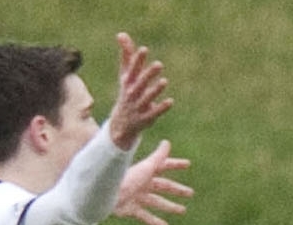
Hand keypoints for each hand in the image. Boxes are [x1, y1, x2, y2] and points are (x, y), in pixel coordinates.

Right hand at [107, 32, 172, 150]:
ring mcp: (138, 107)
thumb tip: (121, 34)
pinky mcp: (146, 118)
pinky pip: (154, 112)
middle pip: (140, 83)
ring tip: (165, 81)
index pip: (132, 69)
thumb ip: (127, 55)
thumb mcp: (126, 74)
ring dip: (155, 91)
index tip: (144, 49)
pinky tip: (170, 101)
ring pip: (147, 98)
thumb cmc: (127, 91)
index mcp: (128, 82)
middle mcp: (132, 94)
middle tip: (159, 64)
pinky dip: (161, 108)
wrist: (121, 122)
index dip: (138, 60)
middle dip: (148, 74)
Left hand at [115, 140, 191, 224]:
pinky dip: (155, 222)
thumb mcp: (145, 168)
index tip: (188, 164)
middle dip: (177, 189)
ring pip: (157, 202)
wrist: (106, 195)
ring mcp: (137, 197)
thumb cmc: (127, 179)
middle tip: (191, 193)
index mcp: (145, 172)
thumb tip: (167, 143)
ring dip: (170, 206)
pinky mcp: (130, 209)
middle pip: (163, 186)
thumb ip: (157, 157)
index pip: (164, 165)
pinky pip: (145, 216)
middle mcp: (142, 183)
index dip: (175, 164)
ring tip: (183, 211)